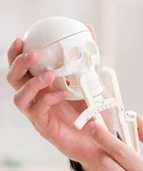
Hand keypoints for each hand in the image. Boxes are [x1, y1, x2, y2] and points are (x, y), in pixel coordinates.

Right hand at [5, 26, 112, 170]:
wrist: (102, 141)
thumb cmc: (96, 112)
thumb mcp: (95, 82)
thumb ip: (89, 58)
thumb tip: (88, 29)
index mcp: (43, 86)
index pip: (22, 67)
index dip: (16, 53)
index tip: (23, 39)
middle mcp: (36, 99)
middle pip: (13, 79)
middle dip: (18, 64)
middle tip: (33, 53)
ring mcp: (38, 114)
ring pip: (20, 97)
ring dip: (32, 83)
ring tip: (49, 75)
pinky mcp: (45, 128)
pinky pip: (38, 112)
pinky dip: (48, 100)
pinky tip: (60, 95)